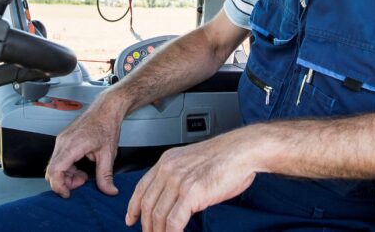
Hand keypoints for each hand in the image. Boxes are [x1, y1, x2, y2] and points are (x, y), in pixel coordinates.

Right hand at [44, 99, 123, 197]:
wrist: (106, 109)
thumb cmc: (106, 125)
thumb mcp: (109, 154)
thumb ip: (106, 175)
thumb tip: (110, 191)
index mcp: (73, 144)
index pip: (55, 169)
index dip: (58, 185)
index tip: (68, 194)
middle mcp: (63, 141)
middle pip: (52, 170)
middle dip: (64, 182)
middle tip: (81, 184)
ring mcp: (61, 140)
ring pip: (54, 165)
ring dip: (66, 176)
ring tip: (83, 177)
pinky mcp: (63, 140)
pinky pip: (59, 159)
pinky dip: (67, 169)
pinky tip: (80, 169)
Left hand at [125, 130, 260, 231]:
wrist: (243, 150)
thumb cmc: (226, 157)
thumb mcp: (194, 162)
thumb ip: (180, 178)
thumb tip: (175, 200)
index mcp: (167, 161)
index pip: (142, 188)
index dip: (133, 207)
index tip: (131, 219)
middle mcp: (169, 170)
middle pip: (148, 205)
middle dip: (147, 226)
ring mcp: (178, 181)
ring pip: (158, 216)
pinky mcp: (191, 193)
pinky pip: (174, 222)